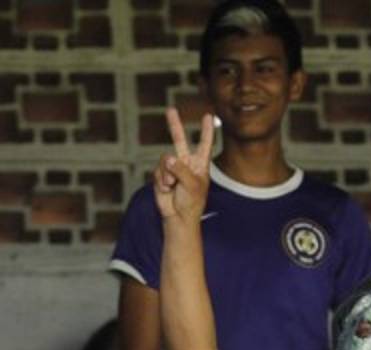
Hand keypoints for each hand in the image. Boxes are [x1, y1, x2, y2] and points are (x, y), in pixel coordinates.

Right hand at [154, 108, 213, 224]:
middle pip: (179, 140)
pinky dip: (161, 180)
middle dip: (175, 125)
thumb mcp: (192, 185)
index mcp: (200, 165)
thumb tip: (168, 157)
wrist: (178, 217)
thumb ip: (181, 170)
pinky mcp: (161, 174)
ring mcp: (173, 168)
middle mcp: (186, 163)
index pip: (204, 144)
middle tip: (171, 109)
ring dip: (167, 174)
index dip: (207, 130)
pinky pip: (158, 171)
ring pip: (165, 159)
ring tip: (173, 186)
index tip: (209, 116)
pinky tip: (167, 189)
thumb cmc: (191, 203)